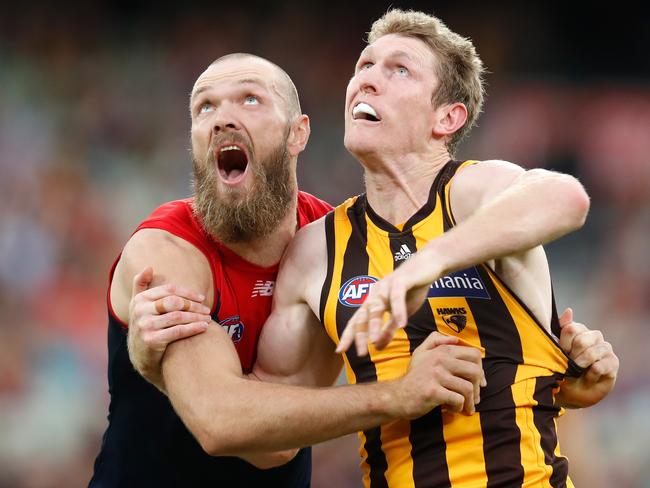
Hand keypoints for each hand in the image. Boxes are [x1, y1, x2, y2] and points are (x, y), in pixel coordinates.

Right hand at [127, 267, 211, 386]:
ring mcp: (145, 326)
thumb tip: (149, 266)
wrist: (140, 354)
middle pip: (175, 302)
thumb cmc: (145, 323)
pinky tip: (204, 327)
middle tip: (207, 309)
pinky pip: (178, 331)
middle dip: (194, 305)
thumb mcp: (138, 303)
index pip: (169, 290)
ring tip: (208, 318)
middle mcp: (140, 311)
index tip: (201, 297)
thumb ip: (141, 284)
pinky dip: (193, 328)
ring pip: (178, 316)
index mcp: (140, 298)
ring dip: (196, 317)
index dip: (188, 292)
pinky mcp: (152, 340)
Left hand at [337, 252, 441, 355]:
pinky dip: (399, 310)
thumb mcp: (400, 314)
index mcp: (373, 301)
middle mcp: (375, 293)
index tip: (339, 351)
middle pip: (363, 315)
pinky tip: (402, 325)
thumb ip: (389, 329)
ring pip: (377, 306)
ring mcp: (386, 285)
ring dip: (375, 325)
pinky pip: (397, 296)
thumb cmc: (412, 290)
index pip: (357, 320)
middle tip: (360, 353)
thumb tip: (377, 347)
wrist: (428, 265)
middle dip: (360, 334)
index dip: (348, 335)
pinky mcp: (400, 280)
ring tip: (374, 342)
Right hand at [393, 332, 485, 417]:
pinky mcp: (433, 392)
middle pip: (475, 371)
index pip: (474, 354)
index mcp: (441, 350)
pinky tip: (452, 409)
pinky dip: (459, 407)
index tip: (478, 382)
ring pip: (468, 388)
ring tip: (465, 407)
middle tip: (475, 398)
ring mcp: (436, 376)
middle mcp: (439, 360)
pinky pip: (458, 400)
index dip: (480, 369)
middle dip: (478, 388)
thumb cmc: (414, 376)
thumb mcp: (421, 352)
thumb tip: (455, 339)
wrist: (397, 396)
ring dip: (470, 401)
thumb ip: (436, 340)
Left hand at [556, 308, 618, 407]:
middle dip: (571, 357)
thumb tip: (569, 311)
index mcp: (579, 329)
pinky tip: (588, 378)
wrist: (572, 391)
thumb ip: (560, 329)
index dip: (563, 345)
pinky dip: (589, 376)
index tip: (559, 353)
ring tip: (577, 372)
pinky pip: (598, 367)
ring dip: (579, 367)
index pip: (570, 329)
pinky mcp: (613, 362)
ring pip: (590, 354)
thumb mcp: (555, 349)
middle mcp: (594, 335)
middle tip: (568, 364)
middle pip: (581, 341)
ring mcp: (605, 348)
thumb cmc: (562, 368)